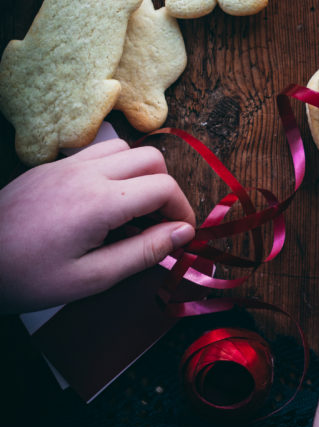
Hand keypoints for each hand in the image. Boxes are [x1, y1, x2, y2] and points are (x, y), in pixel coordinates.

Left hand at [0, 138, 194, 312]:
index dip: (182, 211)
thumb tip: (182, 234)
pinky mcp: (49, 167)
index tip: (181, 235)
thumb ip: (142, 253)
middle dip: (166, 189)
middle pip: (151, 158)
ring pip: (124, 148)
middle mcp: (86, 172)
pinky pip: (95, 153)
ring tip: (131, 212)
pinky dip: (113, 170)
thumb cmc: (27, 277)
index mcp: (100, 201)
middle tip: (159, 224)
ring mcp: (66, 165)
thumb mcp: (91, 278)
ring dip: (139, 174)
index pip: (164, 187)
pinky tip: (100, 204)